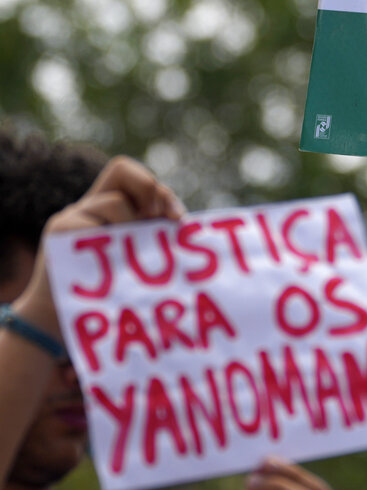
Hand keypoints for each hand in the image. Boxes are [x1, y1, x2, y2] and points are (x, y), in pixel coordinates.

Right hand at [15, 155, 185, 333]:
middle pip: (123, 170)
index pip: (128, 173)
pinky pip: (95, 226)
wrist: (57, 320)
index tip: (177, 218)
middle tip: (171, 220)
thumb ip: (151, 238)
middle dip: (155, 192)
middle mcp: (89, 205)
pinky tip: (115, 268)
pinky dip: (114, 248)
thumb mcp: (135, 259)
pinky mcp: (60, 230)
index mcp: (109, 209)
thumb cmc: (108, 294)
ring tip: (132, 258)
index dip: (155, 187)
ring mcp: (72, 215)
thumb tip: (187, 226)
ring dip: (135, 229)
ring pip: (116, 203)